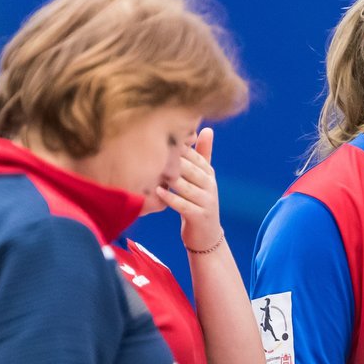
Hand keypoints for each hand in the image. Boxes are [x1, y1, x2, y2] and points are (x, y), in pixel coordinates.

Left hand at [156, 127, 223, 252]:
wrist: (206, 235)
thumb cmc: (198, 202)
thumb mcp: (202, 178)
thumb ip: (203, 154)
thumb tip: (206, 128)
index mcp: (209, 174)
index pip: (195, 156)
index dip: (179, 148)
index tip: (160, 138)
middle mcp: (210, 185)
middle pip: (190, 169)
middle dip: (173, 160)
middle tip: (152, 151)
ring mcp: (207, 201)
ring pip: (186, 186)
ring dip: (170, 178)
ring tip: (153, 170)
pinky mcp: (200, 216)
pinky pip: (184, 205)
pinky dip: (171, 198)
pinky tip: (158, 191)